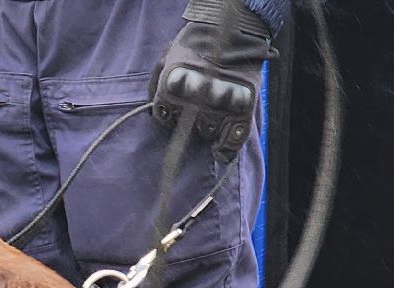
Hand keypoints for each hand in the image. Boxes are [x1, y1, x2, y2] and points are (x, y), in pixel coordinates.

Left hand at [150, 6, 274, 158]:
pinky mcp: (242, 109)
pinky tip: (221, 151)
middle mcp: (192, 102)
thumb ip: (155, 84)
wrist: (231, 29)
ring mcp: (218, 107)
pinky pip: (232, 142)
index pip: (164, 118)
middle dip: (190, 120)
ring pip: (208, 133)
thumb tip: (151, 108)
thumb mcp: (166, 58)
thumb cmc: (195, 43)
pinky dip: (226, 149)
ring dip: (209, 128)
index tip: (178, 109)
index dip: (171, 114)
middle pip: (185, 128)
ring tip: (215, 114)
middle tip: (200, 107)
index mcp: (171, 90)